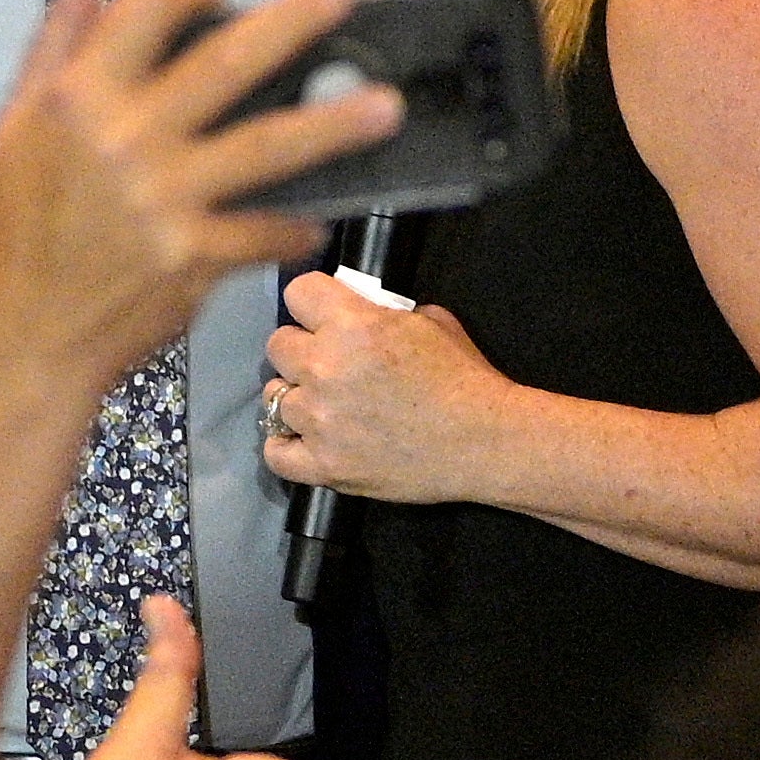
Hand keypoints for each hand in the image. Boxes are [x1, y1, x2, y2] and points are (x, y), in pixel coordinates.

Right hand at [0, 0, 401, 390]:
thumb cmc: (20, 229)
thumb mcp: (16, 126)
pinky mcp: (194, 258)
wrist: (25, 336)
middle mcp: (127, 140)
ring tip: (388, 106)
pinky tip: (316, 216)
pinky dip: (294, 226)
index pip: (150, 9)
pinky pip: (265, 232)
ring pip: (267, 148)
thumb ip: (57, 43)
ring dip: (333, 125)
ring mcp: (167, 200)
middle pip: (226, 64)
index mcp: (80, 97)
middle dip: (292, 23)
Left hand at [260, 273, 509, 505]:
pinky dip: (287, 446)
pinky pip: (275, 453)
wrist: (486, 441)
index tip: (324, 316)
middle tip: (327, 364)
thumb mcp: (430, 321)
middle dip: (301, 350)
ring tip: (326, 407)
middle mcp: (326, 368)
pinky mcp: (325, 465)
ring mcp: (320, 420)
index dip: (312, 303)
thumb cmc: (464, 378)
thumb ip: (384, 314)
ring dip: (298, 398)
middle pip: (278, 345)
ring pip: (274, 398)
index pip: (298, 293)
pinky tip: (306, 440)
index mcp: (353, 325)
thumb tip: (360, 313)